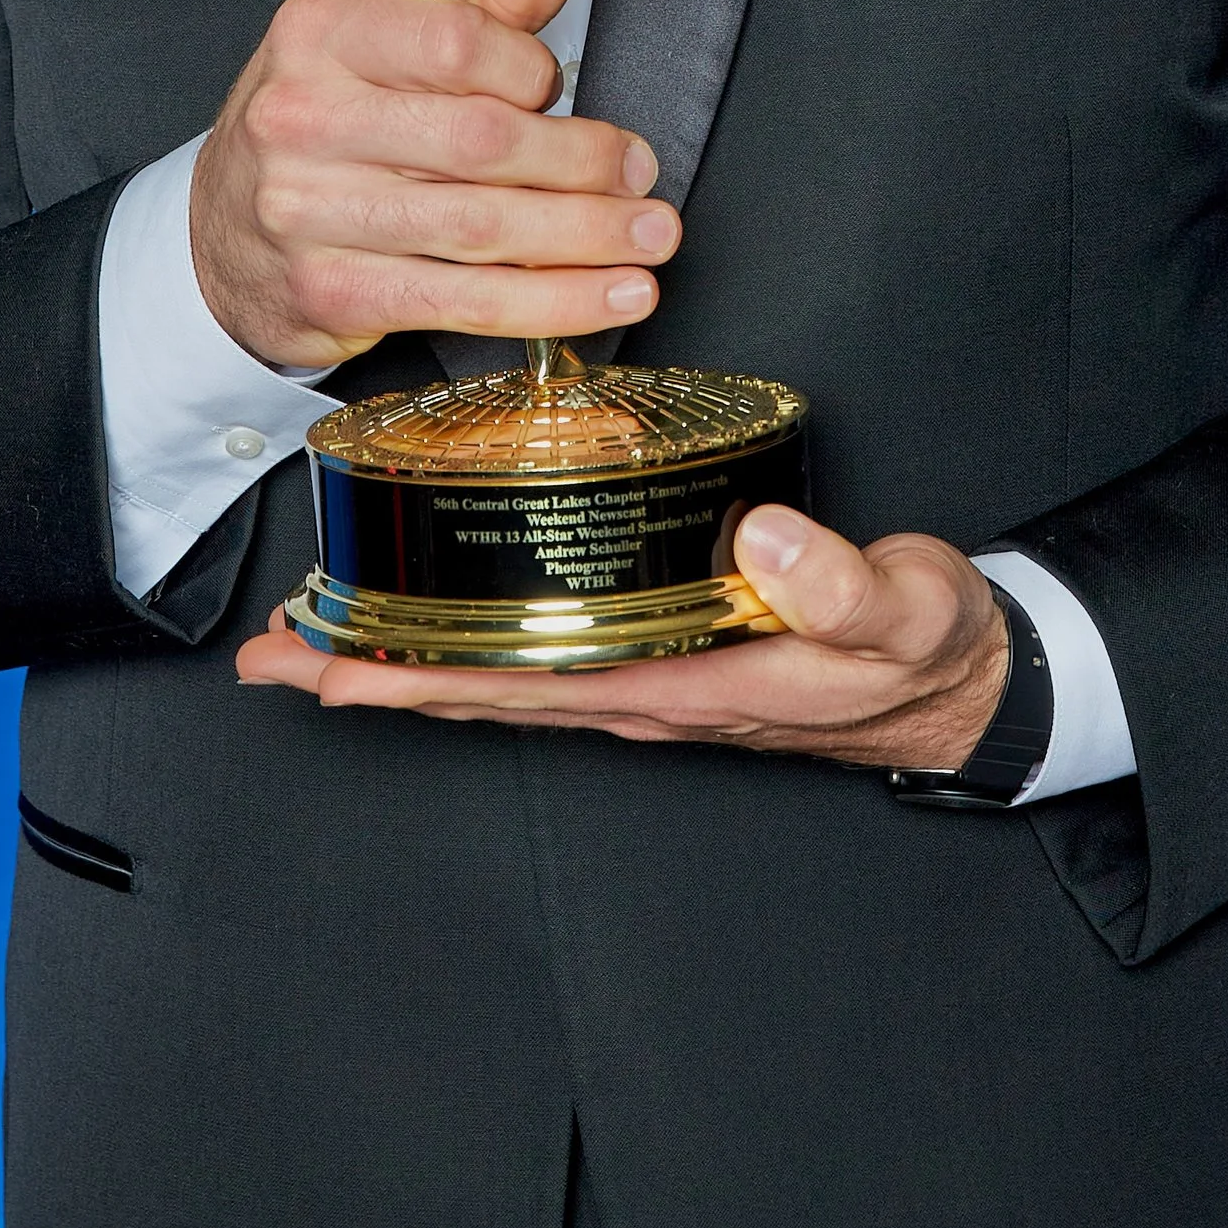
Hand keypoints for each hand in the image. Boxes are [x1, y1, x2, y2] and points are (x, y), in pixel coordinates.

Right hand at [189, 0, 679, 374]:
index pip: (458, 42)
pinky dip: (554, 303)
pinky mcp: (332, 292)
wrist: (218, 236)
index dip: (531, 68)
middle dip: (584, 162)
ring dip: (588, 236)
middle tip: (640, 172)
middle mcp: (306, 119)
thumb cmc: (320, 127)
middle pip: (482, 140)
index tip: (559, 85)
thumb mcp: (386, 40)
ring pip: (483, 226)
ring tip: (651, 236)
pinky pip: (467, 300)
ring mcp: (310, 212)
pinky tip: (612, 294)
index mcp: (321, 33)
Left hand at [236, 506, 1012, 773]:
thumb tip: (760, 530)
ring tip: (310, 644)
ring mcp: (645, 681)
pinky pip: (533, 657)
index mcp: (682, 689)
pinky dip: (461, 647)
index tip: (327, 672)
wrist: (959, 679)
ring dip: (399, 666)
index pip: (521, 690)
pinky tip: (428, 627)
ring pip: (495, 681)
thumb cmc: (922, 649)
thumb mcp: (900, 610)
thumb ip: (839, 578)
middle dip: (369, 681)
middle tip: (268, 657)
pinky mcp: (657, 654)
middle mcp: (644, 694)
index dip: (418, 683)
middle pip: (478, 696)